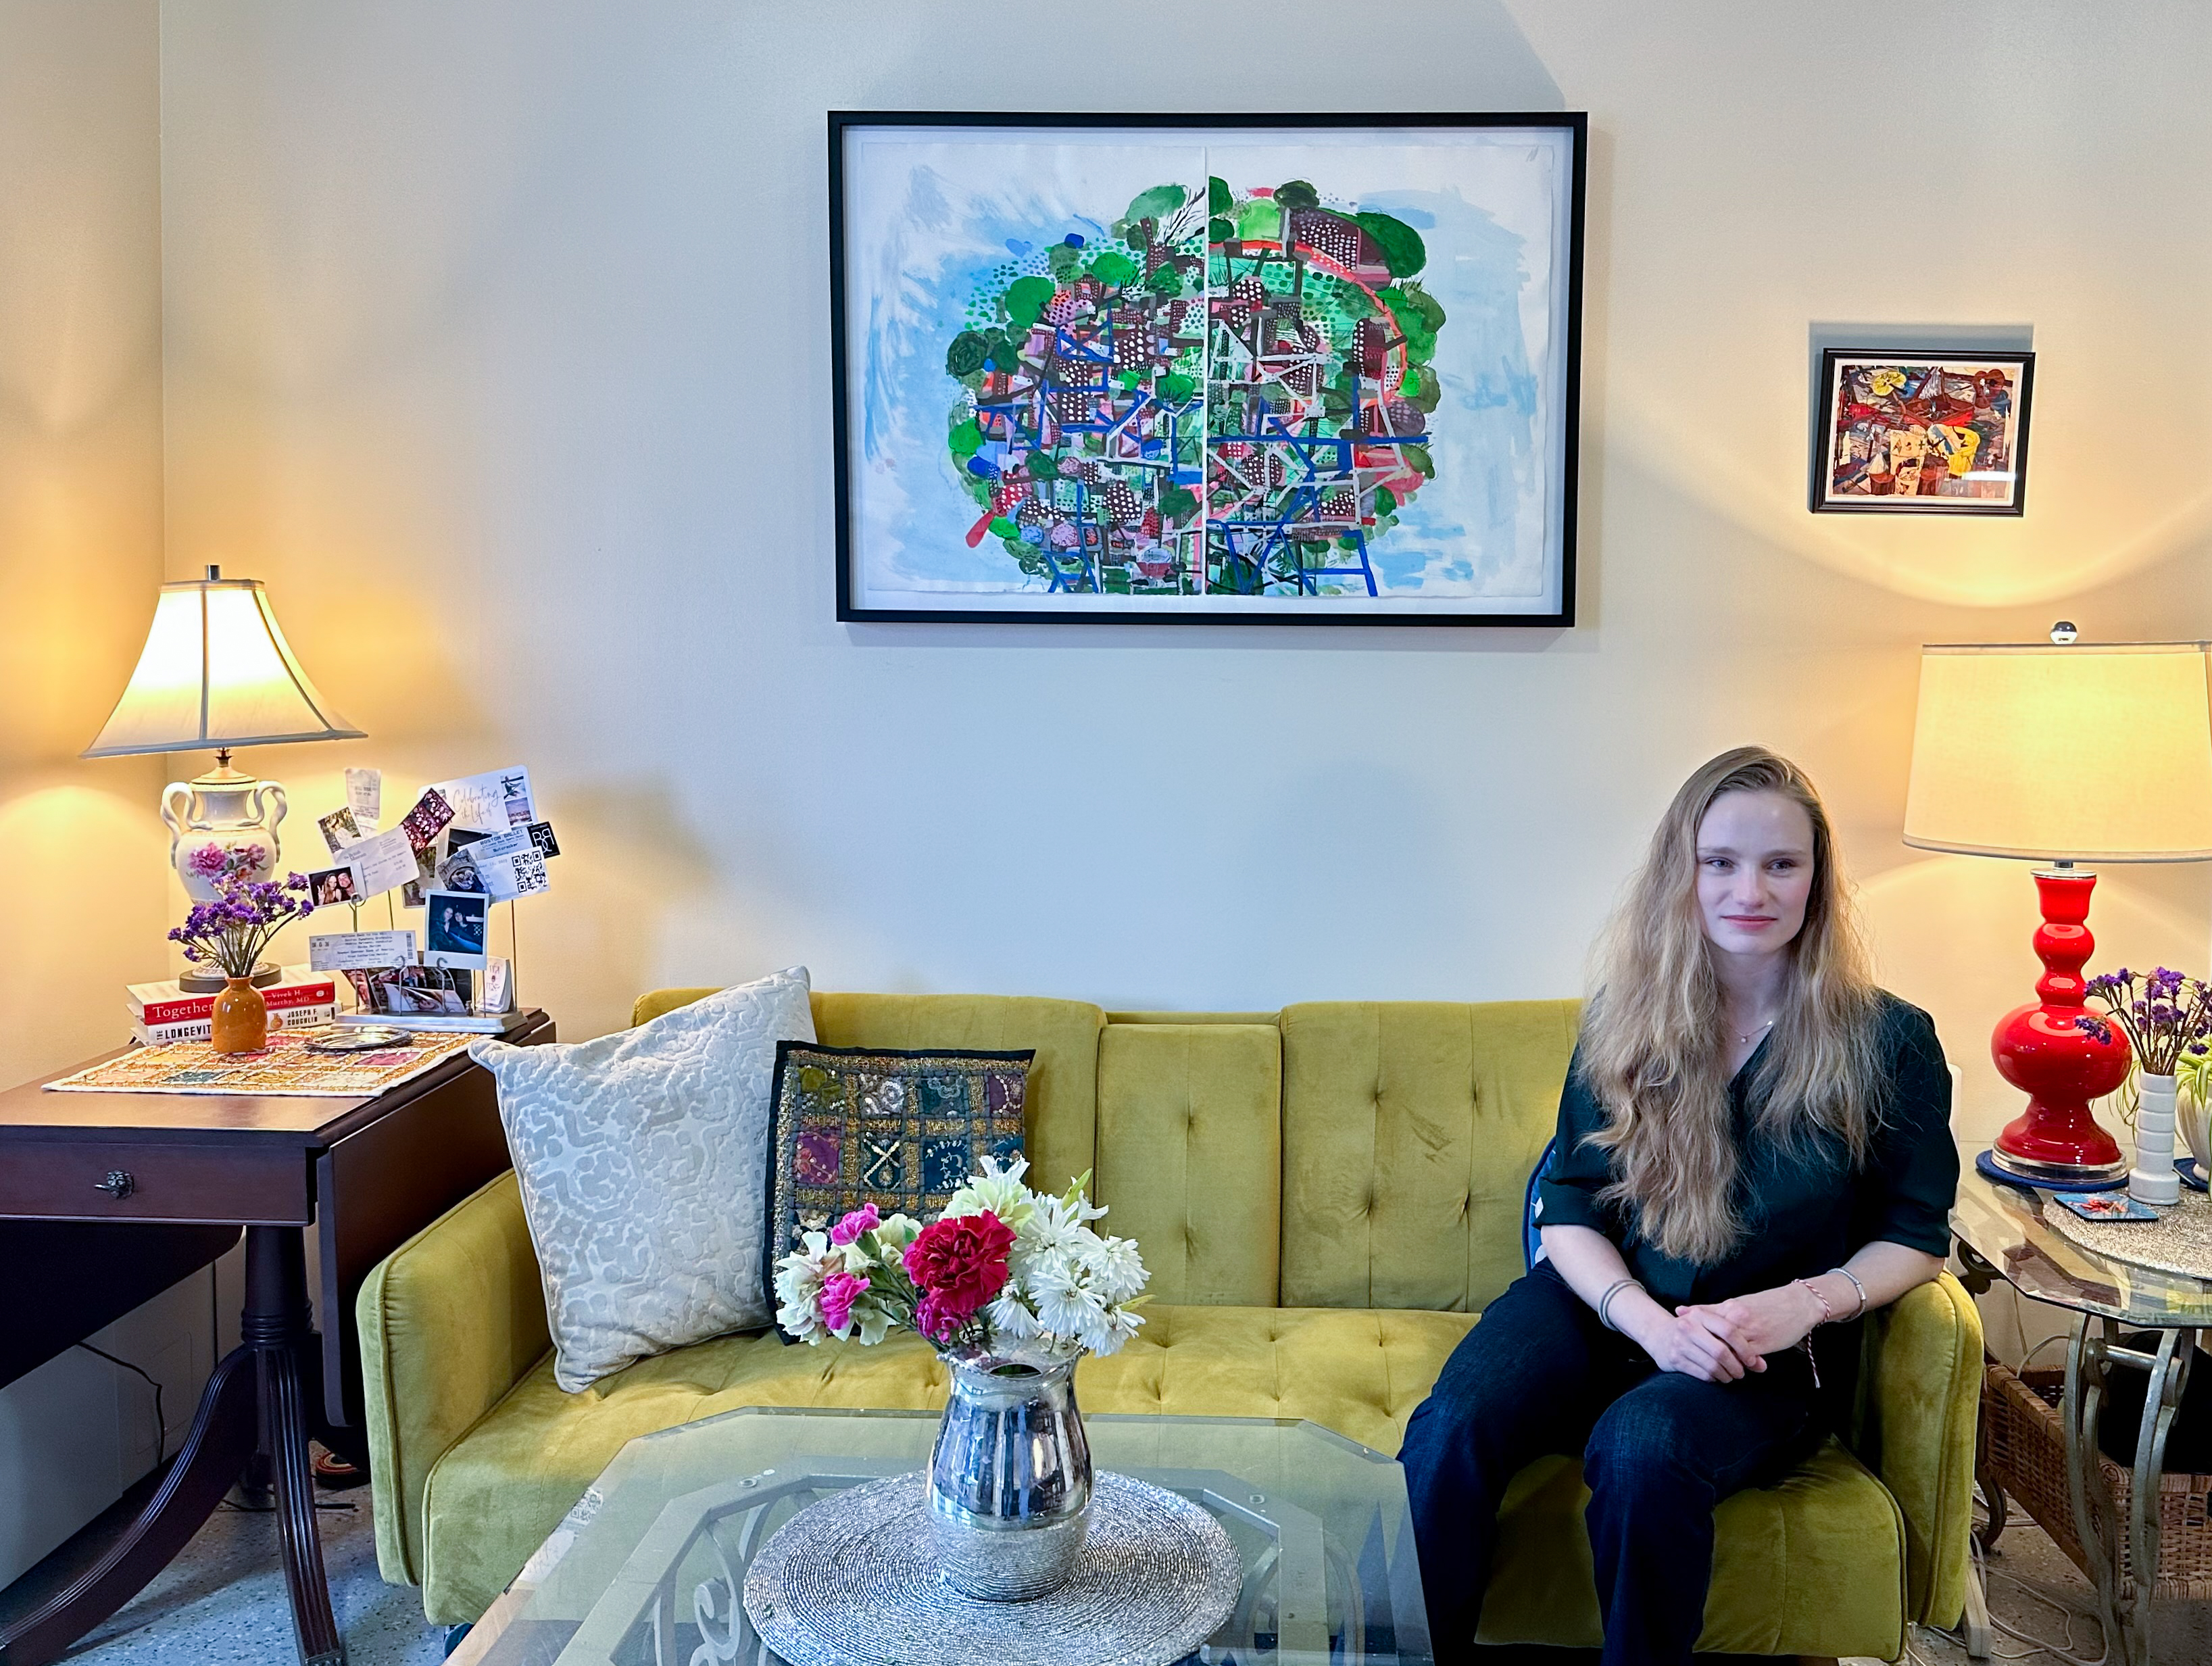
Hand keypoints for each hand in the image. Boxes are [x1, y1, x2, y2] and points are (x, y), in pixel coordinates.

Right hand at [1613, 1294, 1765, 1382]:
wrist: (1657, 1334)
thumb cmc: (1692, 1330)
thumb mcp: (1709, 1326)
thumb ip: (1735, 1340)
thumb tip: (1762, 1365)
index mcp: (1700, 1316)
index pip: (1728, 1330)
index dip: (1744, 1348)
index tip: (1752, 1360)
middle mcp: (1688, 1328)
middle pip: (1721, 1351)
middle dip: (1736, 1366)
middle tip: (1741, 1373)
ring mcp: (1680, 1344)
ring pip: (1712, 1366)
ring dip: (1726, 1375)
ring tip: (1730, 1376)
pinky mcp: (1675, 1360)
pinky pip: (1702, 1374)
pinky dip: (1714, 1379)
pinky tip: (1716, 1377)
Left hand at [1673, 1283, 1823, 1365]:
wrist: (1798, 1304)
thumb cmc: (1766, 1304)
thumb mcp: (1737, 1303)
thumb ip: (1709, 1309)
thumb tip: (1681, 1310)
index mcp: (1730, 1307)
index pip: (1702, 1323)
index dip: (1690, 1336)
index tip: (1680, 1344)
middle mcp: (1738, 1319)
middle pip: (1712, 1339)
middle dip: (1702, 1352)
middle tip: (1694, 1362)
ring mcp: (1751, 1333)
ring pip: (1728, 1351)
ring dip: (1720, 1362)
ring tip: (1715, 1370)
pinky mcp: (1764, 1345)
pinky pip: (1746, 1358)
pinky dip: (1738, 1365)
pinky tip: (1734, 1371)